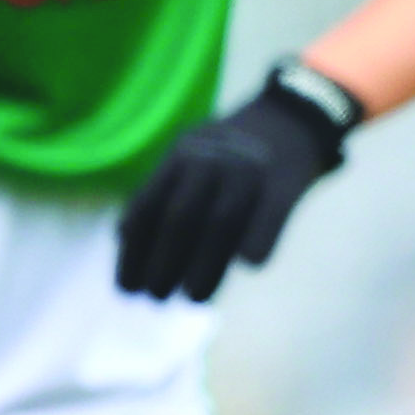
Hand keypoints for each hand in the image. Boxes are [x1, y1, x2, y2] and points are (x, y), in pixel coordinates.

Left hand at [115, 69, 354, 303]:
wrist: (292, 116)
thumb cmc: (231, 151)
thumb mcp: (188, 157)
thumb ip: (158, 191)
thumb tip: (122, 237)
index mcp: (180, 156)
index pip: (147, 208)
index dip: (133, 251)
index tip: (126, 287)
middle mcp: (210, 160)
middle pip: (180, 218)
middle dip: (162, 262)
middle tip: (155, 297)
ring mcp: (249, 169)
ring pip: (221, 223)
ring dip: (205, 265)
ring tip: (194, 298)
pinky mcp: (285, 182)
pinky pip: (269, 216)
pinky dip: (259, 242)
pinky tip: (247, 266)